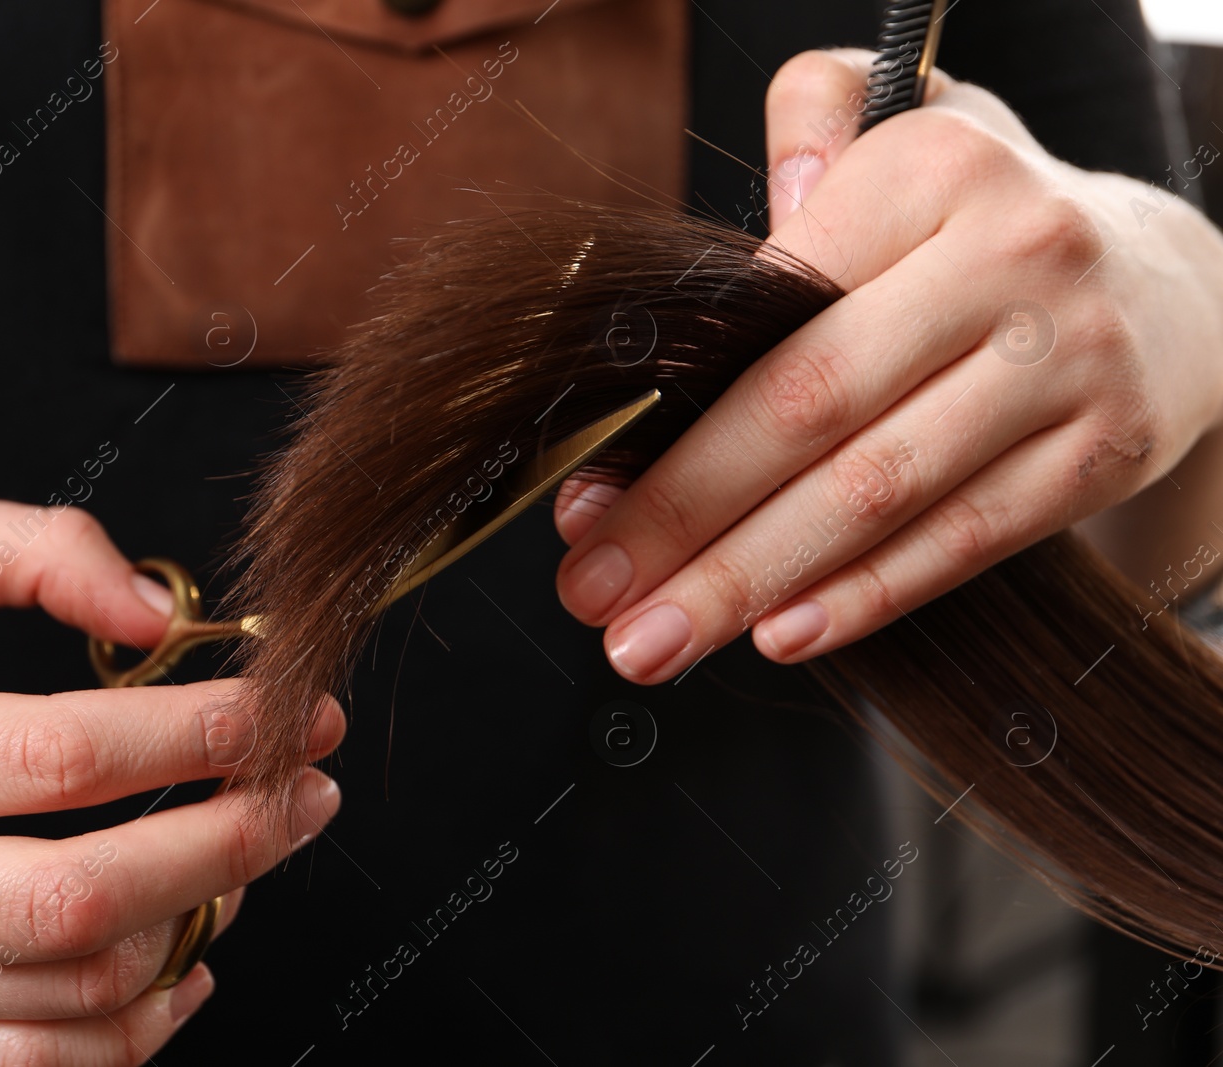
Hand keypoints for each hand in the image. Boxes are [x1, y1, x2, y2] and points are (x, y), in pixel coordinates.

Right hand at [0, 491, 343, 1064]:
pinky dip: (143, 1026)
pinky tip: (185, 952)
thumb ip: (22, 547)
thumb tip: (156, 614)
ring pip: (79, 993)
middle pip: (79, 898)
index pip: (53, 759)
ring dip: (203, 919)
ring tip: (250, 848)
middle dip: (229, 841)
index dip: (192, 732)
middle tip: (307, 787)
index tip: (276, 707)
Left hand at [553, 48, 1222, 681]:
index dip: (664, 422)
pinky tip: (778, 636)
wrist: (1169, 282)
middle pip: (810, 407)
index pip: (765, 314)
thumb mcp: (894, 134)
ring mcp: (1070, 362)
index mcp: (930, 173)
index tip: (582, 505)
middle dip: (684, 517)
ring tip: (654, 642)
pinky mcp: (1106, 453)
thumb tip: (722, 265)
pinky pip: (965, 539)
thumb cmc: (975, 224)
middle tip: (594, 597)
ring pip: (880, 490)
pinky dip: (866, 596)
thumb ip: (801, 141)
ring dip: (750, 581)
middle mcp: (1012, 258)